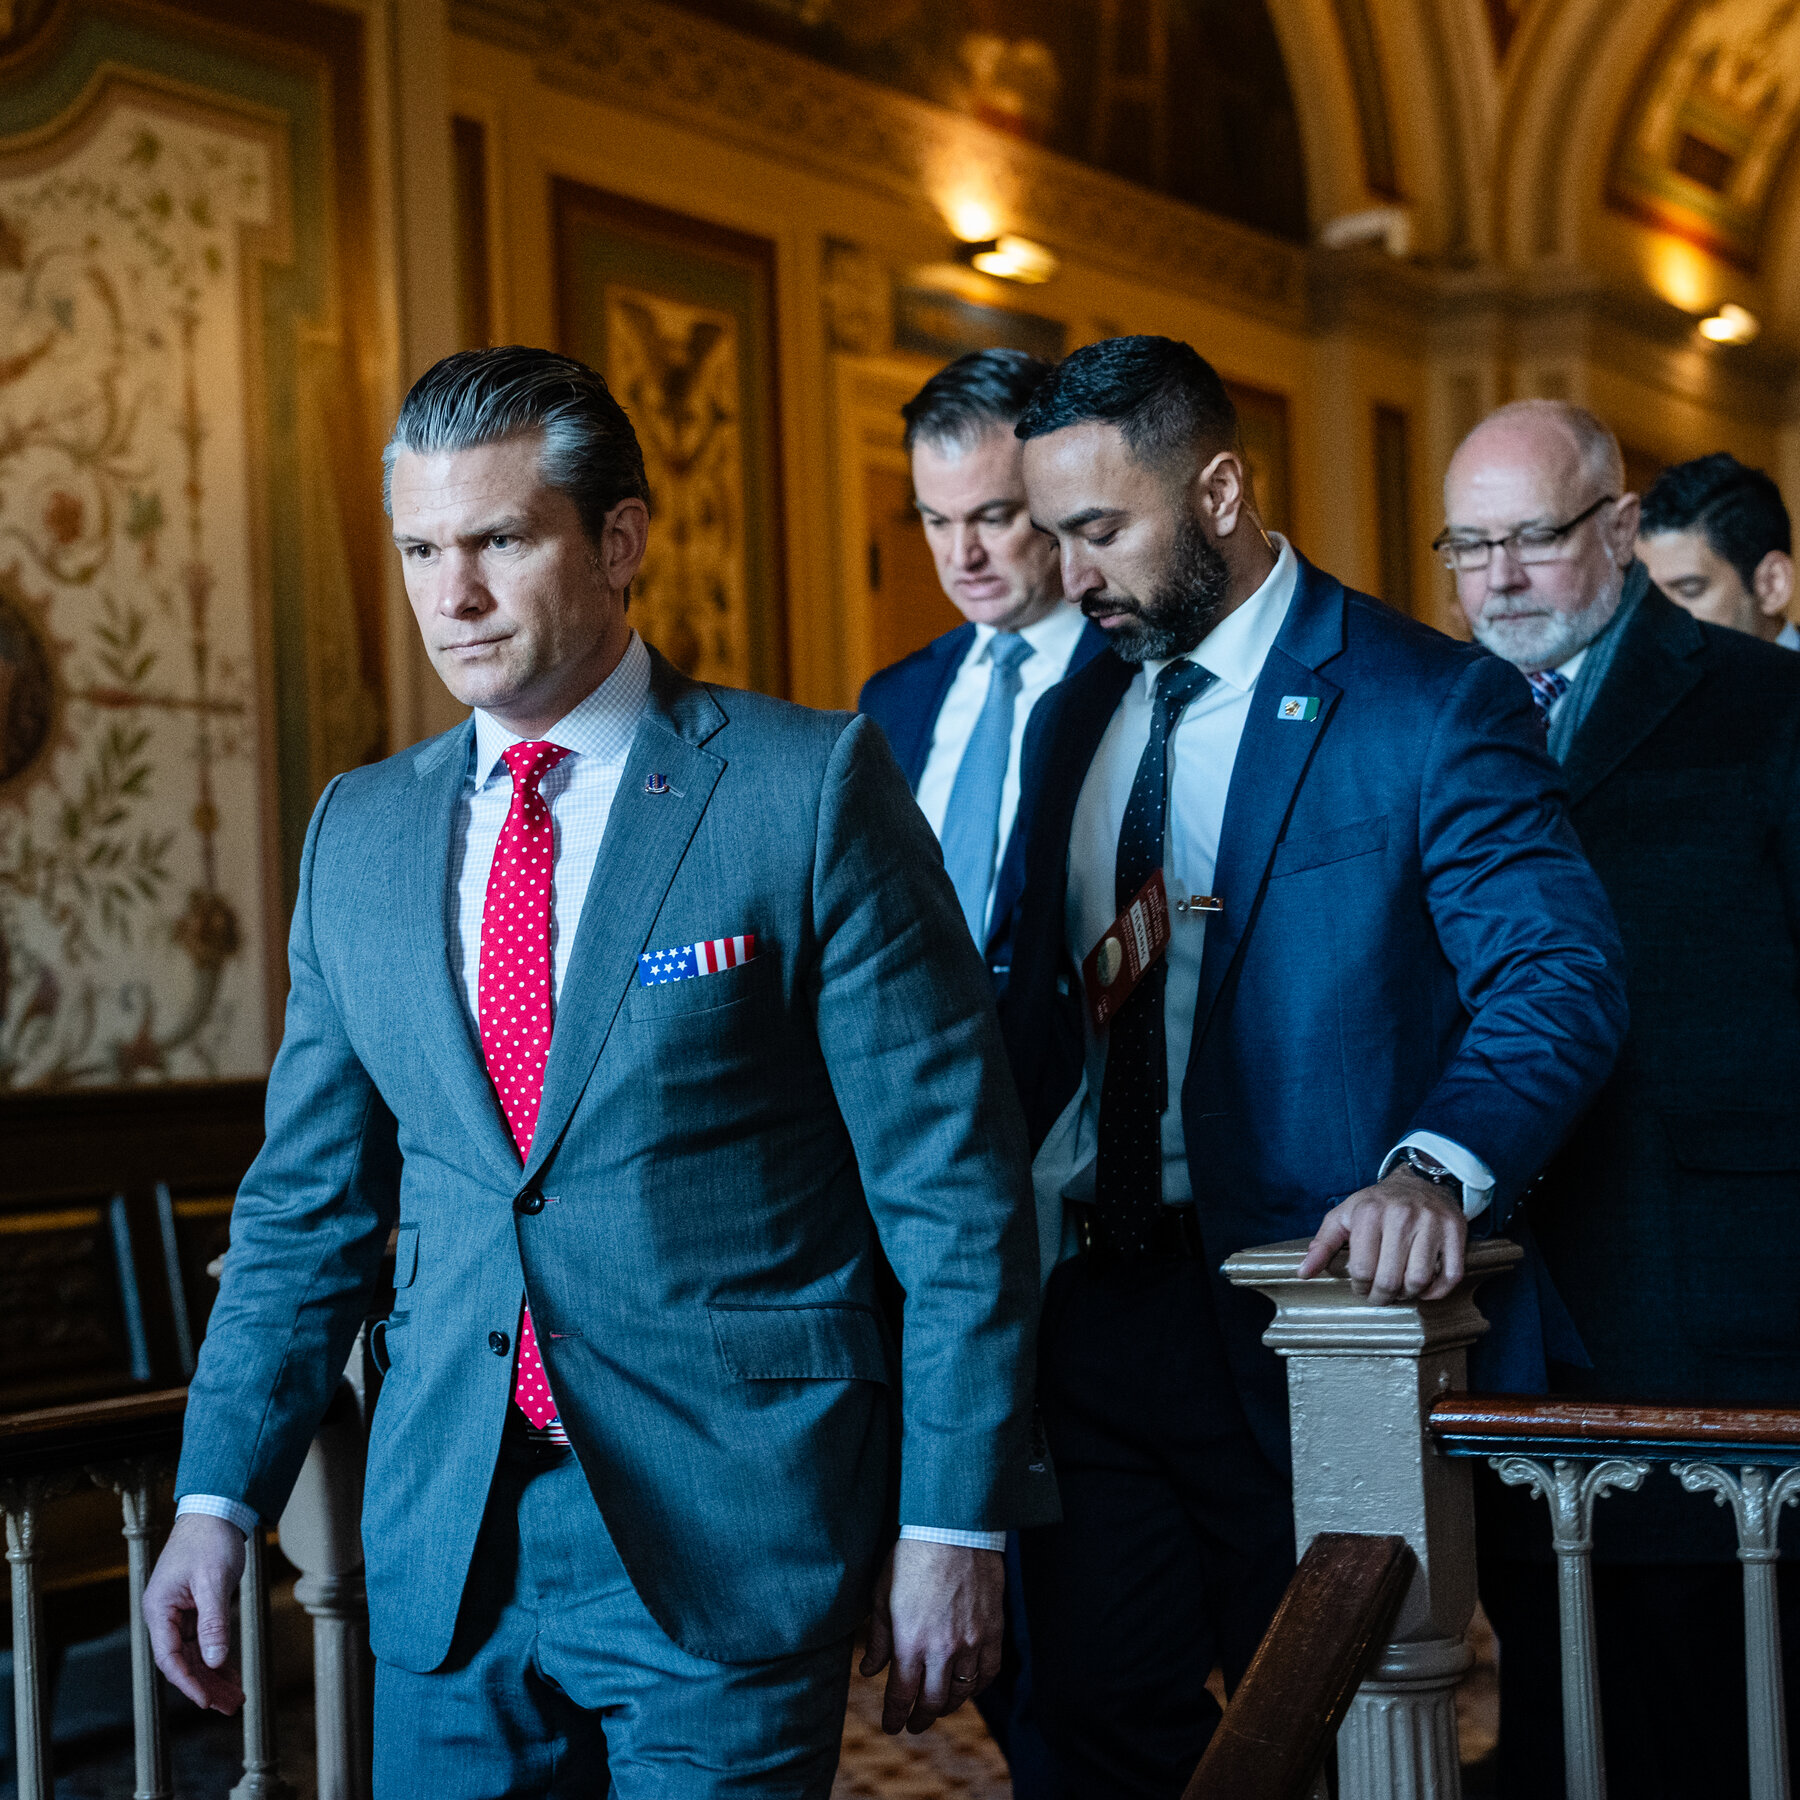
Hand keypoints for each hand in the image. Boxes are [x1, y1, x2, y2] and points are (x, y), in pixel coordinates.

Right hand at [144, 1511, 246, 1712]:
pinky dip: (217, 1657)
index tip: (207, 1701)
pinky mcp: (195, 1608)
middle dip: (206, 1685)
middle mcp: (165, 1615)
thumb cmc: (210, 1540)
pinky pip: (204, 1640)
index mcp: (160, 1610)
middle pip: (183, 1661)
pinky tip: (231, 1674)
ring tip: (235, 1698)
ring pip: (195, 1654)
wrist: (216, 1510)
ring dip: (213, 1676)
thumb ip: (213, 1622)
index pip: (169, 1658)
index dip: (188, 1682)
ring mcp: (180, 1612)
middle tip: (231, 1706)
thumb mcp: (213, 1581)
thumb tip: (213, 1661)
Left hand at [860, 1539, 1003, 1734]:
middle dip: (920, 1718)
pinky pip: (988, 1672)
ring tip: (938, 1708)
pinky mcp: (993, 1630)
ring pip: (961, 1692)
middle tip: (913, 1724)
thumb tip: (869, 1670)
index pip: (901, 1695)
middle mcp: (942, 1649)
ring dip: (948, 1706)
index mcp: (910, 1642)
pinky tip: (968, 1688)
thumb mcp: (883, 1596)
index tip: (891, 1726)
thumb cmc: (912, 1557)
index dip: (895, 1716)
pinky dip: (977, 1686)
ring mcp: (971, 1641)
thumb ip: (879, 1639)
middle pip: (932, 1701)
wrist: (953, 1529)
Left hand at [1297, 1166, 1467, 1302]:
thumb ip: (1322, 1244)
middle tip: (1379, 1295)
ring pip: (1419, 1280)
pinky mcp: (1455, 1230)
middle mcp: (1401, 1216)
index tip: (1361, 1286)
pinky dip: (1436, 1291)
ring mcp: (1431, 1223)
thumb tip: (1303, 1273)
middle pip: (1390, 1279)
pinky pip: (1450, 1275)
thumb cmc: (1377, 1204)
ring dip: (1408, 1295)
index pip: (1362, 1270)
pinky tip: (1424, 1288)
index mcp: (1369, 1213)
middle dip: (1382, 1296)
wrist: (1420, 1180)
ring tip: (1399, 1290)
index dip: (1359, 1287)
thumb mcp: (1345, 1216)